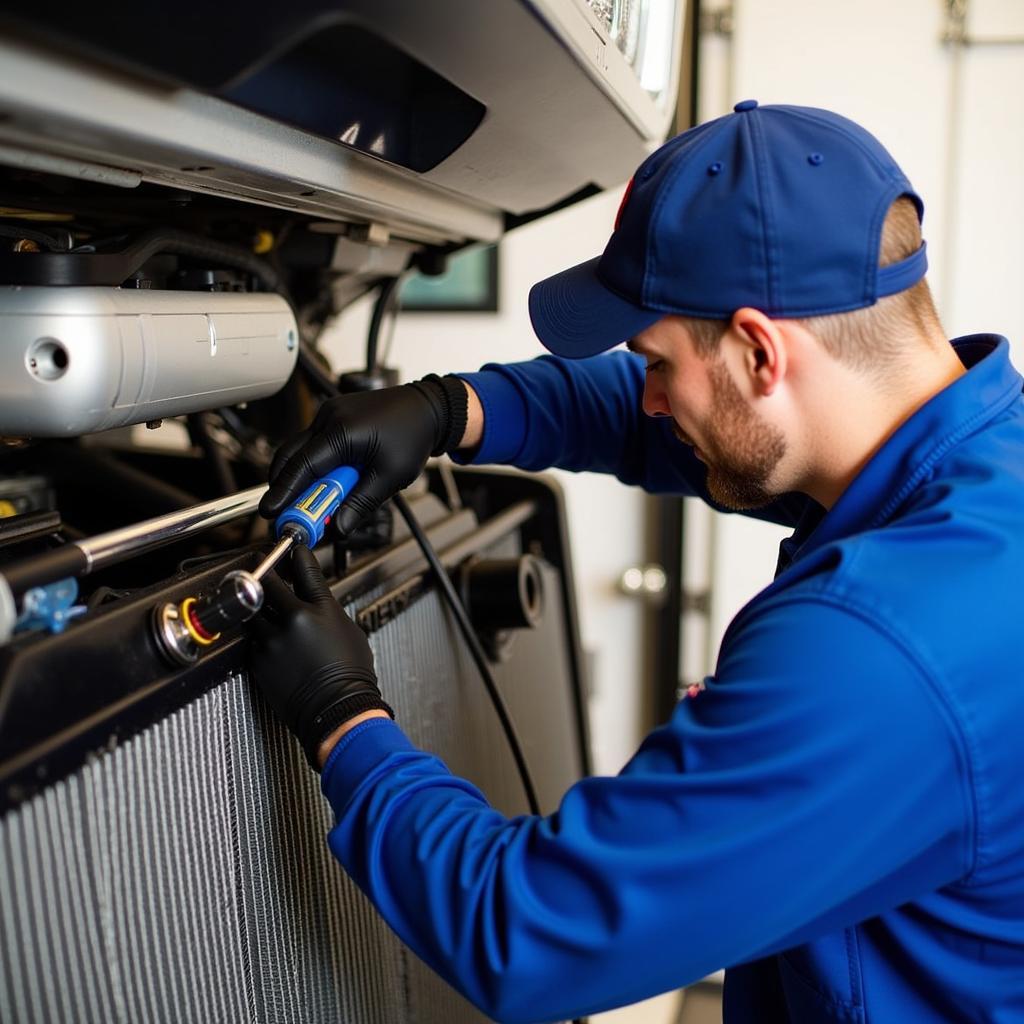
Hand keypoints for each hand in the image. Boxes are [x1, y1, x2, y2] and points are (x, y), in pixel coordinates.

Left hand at [247, 545, 391, 768]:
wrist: (336, 710)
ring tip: (262, 602)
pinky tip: (272, 637)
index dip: (295, 554)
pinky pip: (253, 637)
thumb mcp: (348, 629)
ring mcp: (272, 639)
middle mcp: (293, 620)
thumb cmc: (349, 675)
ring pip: (253, 609)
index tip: (292, 548)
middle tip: (263, 566)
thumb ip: (326, 609)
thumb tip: (312, 599)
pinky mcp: (258, 659)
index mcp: (320, 609)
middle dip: (264, 570)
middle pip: (267, 582)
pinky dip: (260, 633)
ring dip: (257, 604)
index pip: (303, 569)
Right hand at [259, 376, 467, 534]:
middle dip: (285, 487)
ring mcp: (329, 414)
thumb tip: (336, 528)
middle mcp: (330, 417)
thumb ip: (360, 504)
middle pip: (291, 456)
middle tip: (287, 515)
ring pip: (300, 450)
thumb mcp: (391, 477)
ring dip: (302, 477)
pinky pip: (313, 444)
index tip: (271, 513)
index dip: (284, 492)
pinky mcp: (333, 417)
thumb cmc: (413, 435)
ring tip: (314, 503)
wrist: (428, 409)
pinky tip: (329, 483)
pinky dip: (314, 465)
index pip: (303, 466)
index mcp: (343, 431)